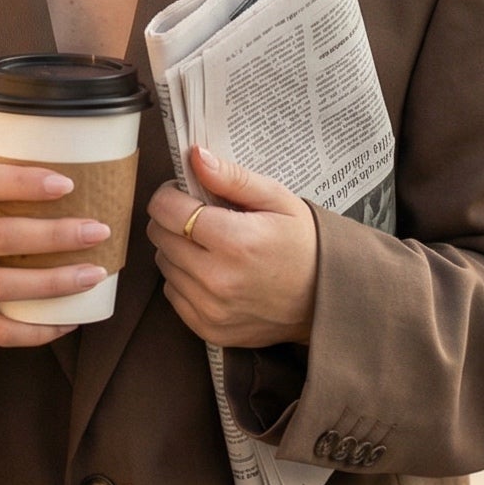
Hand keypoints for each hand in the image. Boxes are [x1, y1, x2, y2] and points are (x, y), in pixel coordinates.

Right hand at [0, 164, 111, 348]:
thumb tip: (64, 173)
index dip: (23, 183)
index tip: (66, 183)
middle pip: (0, 238)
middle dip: (55, 236)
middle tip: (98, 230)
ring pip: (4, 287)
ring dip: (54, 283)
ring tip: (94, 274)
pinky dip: (36, 330)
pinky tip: (68, 321)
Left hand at [147, 145, 316, 350]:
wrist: (324, 299)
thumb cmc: (303, 244)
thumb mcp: (277, 200)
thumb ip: (233, 178)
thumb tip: (196, 157)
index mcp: (235, 241)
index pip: (166, 210)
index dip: (169, 195)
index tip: (184, 193)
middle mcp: (217, 279)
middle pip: (159, 236)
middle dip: (173, 220)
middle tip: (201, 218)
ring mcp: (210, 308)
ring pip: (163, 264)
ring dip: (178, 249)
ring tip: (210, 245)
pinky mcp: (207, 328)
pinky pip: (172, 293)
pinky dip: (184, 279)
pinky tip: (212, 271)